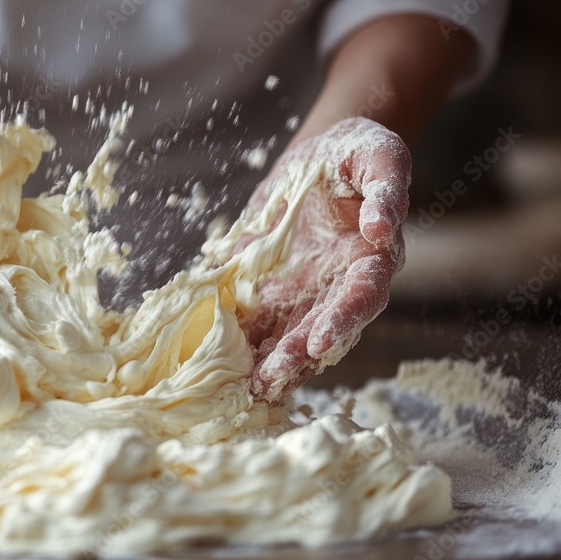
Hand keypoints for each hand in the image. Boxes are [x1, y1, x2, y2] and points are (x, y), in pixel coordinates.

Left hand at [243, 118, 410, 400]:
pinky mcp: (274, 289)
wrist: (321, 155)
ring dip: (274, 362)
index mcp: (372, 257)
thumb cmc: (356, 152)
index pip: (362, 296)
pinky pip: (261, 319)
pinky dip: (245, 341)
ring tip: (249, 387)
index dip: (343, 321)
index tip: (321, 343)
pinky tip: (224, 363)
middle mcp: (340, 284)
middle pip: (323, 329)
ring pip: (292, 334)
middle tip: (272, 378)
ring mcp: (307, 291)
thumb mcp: (378, 154)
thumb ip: (385, 189)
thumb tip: (381, 227)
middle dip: (299, 356)